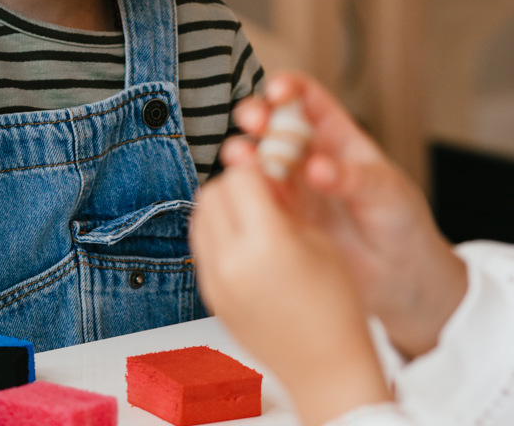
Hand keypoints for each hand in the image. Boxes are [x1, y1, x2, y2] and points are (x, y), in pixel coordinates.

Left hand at [191, 165, 389, 425]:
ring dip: (220, 204)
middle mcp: (232, 262)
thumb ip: (284, 203)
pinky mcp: (209, 295)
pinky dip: (214, 231)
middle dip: (234, 182)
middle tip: (257, 188)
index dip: (254, 167)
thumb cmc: (336, 306)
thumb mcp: (319, 241)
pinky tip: (241, 239)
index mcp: (267, 244)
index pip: (240, 178)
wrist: (326, 370)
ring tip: (249, 213)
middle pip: (214, 192)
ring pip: (200, 215)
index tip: (265, 165)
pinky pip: (200, 244)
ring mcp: (216, 281)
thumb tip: (259, 170)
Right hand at [221, 73, 467, 358]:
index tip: (276, 92)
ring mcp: (290, 184)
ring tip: (242, 158)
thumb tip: (315, 168)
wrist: (400, 279)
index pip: (305, 96)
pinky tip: (242, 192)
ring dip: (243, 151)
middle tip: (253, 122)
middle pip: (270, 121)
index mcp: (335, 134)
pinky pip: (254, 196)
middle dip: (255, 113)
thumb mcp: (387, 192)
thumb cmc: (402, 222)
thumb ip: (352, 177)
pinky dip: (243, 190)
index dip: (287, 86)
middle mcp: (305, 153)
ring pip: (255, 156)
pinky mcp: (280, 215)